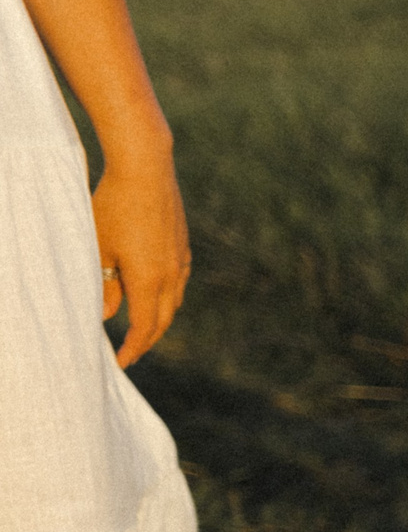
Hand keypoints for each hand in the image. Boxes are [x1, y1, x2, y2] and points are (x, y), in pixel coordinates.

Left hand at [93, 147, 188, 365]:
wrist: (146, 169)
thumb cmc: (114, 206)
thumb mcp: (100, 248)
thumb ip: (106, 285)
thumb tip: (109, 314)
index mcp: (150, 280)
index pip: (144, 327)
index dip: (133, 348)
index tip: (120, 362)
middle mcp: (171, 275)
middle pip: (163, 320)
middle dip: (147, 339)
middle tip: (131, 351)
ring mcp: (181, 260)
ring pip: (174, 302)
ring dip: (160, 318)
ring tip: (143, 325)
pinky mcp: (183, 246)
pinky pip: (179, 282)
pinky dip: (168, 296)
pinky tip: (157, 291)